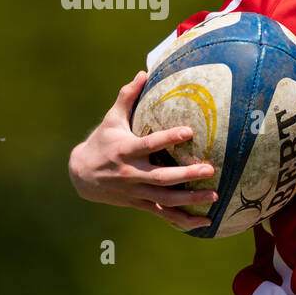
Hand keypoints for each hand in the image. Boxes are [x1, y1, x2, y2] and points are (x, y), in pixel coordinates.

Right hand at [68, 70, 219, 229]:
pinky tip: (206, 222)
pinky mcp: (140, 204)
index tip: (190, 131)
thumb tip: (143, 72)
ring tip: (214, 196)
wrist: (81, 176)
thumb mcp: (111, 120)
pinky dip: (184, 221)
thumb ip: (127, 97)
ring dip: (190, 199)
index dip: (168, 138)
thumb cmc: (102, 142)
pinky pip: (164, 215)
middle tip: (209, 170)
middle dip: (186, 175)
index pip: (149, 144)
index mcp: (126, 150)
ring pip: (165, 199)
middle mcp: (131, 173)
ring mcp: (136, 192)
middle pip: (161, 177)